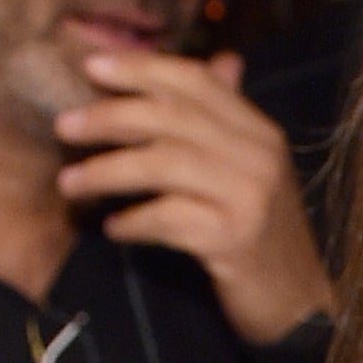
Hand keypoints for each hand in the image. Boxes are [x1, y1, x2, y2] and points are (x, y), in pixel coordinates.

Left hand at [53, 49, 333, 345]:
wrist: (298, 301)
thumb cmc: (262, 233)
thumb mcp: (252, 169)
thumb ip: (229, 119)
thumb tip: (220, 61)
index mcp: (260, 132)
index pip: (197, 81)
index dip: (142, 69)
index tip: (91, 66)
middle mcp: (259, 156)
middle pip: (173, 118)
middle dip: (111, 116)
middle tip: (64, 126)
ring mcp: (250, 197)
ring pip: (164, 165)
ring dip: (107, 171)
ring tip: (69, 183)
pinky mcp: (235, 238)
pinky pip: (168, 218)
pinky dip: (132, 221)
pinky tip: (113, 228)